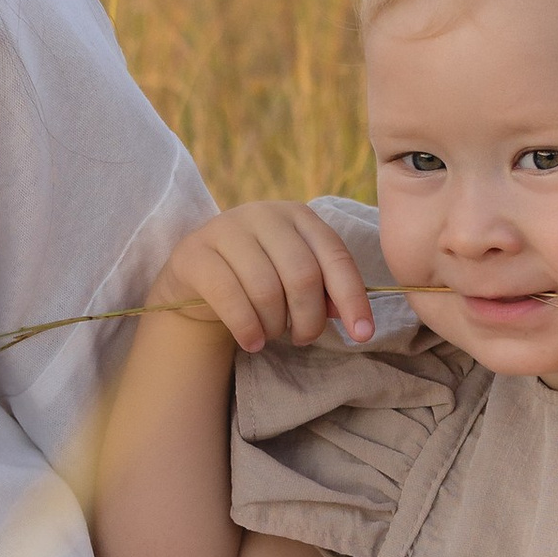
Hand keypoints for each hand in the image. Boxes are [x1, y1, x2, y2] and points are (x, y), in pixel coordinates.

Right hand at [159, 201, 374, 352]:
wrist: (196, 277)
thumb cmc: (257, 278)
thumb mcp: (294, 278)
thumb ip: (325, 290)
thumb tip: (351, 318)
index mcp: (298, 215)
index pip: (335, 256)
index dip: (353, 298)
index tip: (363, 334)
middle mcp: (264, 214)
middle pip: (302, 275)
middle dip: (309, 319)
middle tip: (303, 338)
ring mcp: (225, 229)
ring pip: (266, 289)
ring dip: (275, 325)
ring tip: (272, 335)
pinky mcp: (194, 253)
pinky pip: (229, 296)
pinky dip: (247, 328)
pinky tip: (251, 342)